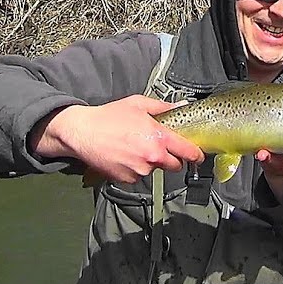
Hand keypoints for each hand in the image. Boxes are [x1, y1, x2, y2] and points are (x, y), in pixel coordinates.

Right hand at [31, 95, 204, 183]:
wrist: (83, 132)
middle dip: (171, 158)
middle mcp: (152, 157)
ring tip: (134, 147)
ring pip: (155, 169)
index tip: (199, 155)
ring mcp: (139, 170)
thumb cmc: (109, 117)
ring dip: (150, 162)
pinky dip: (135, 168)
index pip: (188, 152)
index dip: (196, 155)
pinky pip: (139, 175)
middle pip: (175, 165)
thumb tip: (181, 106)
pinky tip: (124, 155)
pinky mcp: (127, 179)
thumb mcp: (138, 104)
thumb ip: (163, 107)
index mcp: (158, 138)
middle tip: (158, 146)